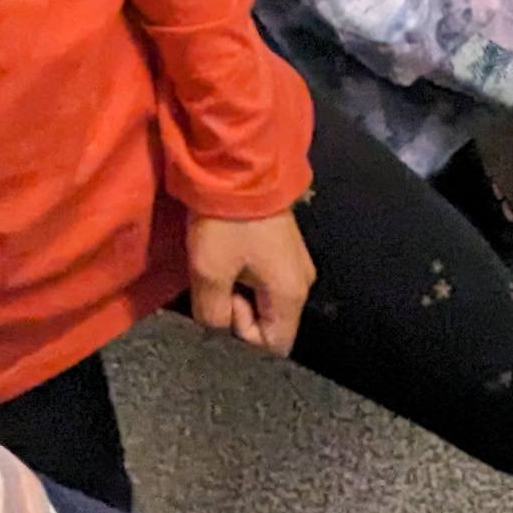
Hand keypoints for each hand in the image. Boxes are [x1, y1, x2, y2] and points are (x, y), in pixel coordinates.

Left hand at [185, 207, 314, 356]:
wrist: (240, 166)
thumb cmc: (227, 222)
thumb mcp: (209, 271)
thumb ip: (212, 313)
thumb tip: (217, 328)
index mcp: (290, 297)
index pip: (274, 346)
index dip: (244, 336)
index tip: (224, 302)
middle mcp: (302, 286)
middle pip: (270, 324)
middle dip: (239, 312)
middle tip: (217, 280)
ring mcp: (296, 266)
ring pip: (265, 301)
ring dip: (239, 292)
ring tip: (220, 263)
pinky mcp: (285, 250)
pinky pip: (267, 280)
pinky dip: (245, 276)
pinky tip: (230, 253)